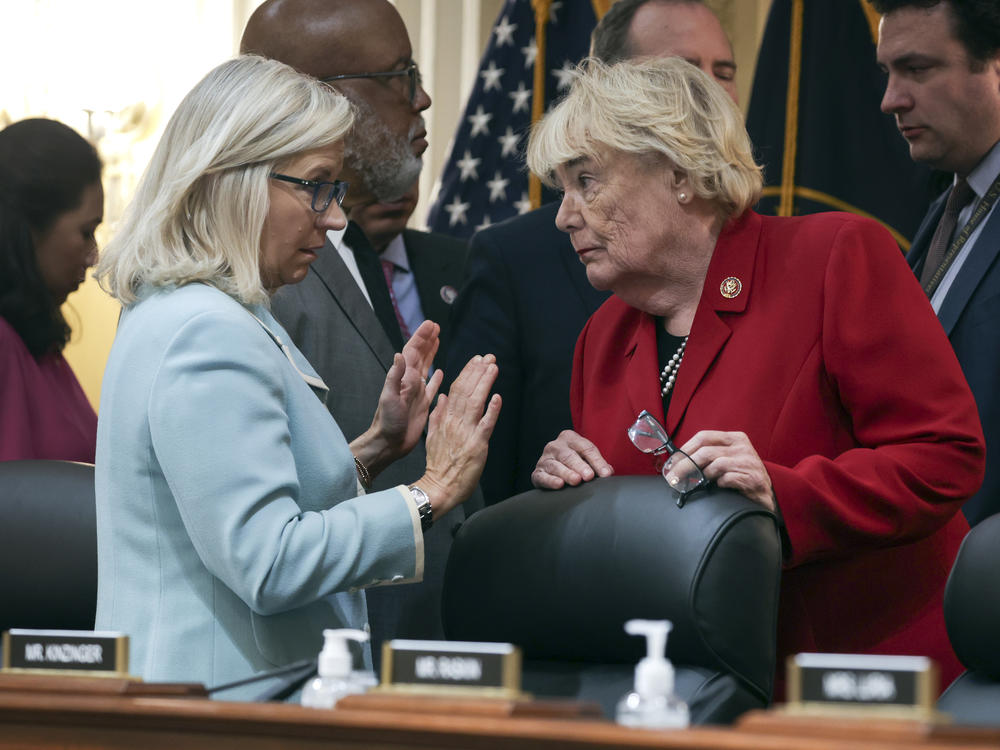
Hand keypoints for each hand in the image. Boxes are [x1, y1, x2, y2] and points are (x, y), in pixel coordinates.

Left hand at [352, 321, 441, 476]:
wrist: (389, 443)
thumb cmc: (388, 422)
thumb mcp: (389, 397)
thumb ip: (395, 376)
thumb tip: (399, 354)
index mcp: (404, 378)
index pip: (413, 352)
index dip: (421, 337)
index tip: (431, 324)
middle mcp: (410, 382)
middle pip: (421, 356)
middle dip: (428, 340)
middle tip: (436, 327)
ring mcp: (417, 393)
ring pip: (427, 368)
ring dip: (432, 353)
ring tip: (438, 341)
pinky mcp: (423, 405)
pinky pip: (432, 387)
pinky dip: (437, 378)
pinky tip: (441, 371)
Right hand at [418, 355, 501, 517]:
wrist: (439, 486)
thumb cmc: (438, 464)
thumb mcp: (433, 435)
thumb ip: (438, 414)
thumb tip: (442, 396)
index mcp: (445, 418)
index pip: (456, 389)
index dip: (467, 372)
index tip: (476, 360)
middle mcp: (455, 422)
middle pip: (466, 390)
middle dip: (478, 371)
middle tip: (488, 357)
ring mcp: (466, 432)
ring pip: (476, 402)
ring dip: (485, 383)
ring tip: (493, 367)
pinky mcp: (477, 444)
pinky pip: (486, 424)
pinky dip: (492, 410)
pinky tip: (497, 397)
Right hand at [531, 430, 613, 489]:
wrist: (553, 469)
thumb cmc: (574, 462)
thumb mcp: (587, 459)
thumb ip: (598, 464)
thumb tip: (608, 472)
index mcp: (569, 438)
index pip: (585, 448)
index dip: (597, 461)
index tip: (605, 473)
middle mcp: (555, 446)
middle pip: (569, 456)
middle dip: (580, 466)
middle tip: (589, 476)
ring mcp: (544, 459)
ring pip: (556, 466)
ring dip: (567, 473)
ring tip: (576, 480)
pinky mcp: (537, 473)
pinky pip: (543, 476)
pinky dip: (551, 481)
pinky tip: (559, 484)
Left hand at [675, 430, 774, 510]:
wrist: (764, 495)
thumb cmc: (742, 476)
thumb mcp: (727, 458)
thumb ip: (709, 455)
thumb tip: (679, 461)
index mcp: (735, 438)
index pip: (703, 436)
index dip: (685, 449)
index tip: (673, 461)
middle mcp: (742, 447)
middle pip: (705, 452)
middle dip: (685, 466)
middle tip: (673, 478)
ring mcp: (748, 462)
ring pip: (715, 465)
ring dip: (702, 476)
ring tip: (697, 484)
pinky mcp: (752, 478)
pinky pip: (726, 479)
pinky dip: (718, 484)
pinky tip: (718, 487)